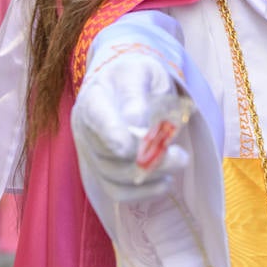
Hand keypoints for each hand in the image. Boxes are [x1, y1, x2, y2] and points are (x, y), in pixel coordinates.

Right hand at [72, 48, 188, 199]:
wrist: (124, 84)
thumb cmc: (137, 76)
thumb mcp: (142, 73)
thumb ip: (137, 95)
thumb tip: (136, 123)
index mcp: (94, 98)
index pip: (97, 120)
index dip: (113, 135)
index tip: (131, 146)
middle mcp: (85, 129)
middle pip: (110, 154)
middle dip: (148, 159)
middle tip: (181, 156)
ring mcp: (90, 153)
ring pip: (114, 177)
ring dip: (150, 176)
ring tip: (177, 163)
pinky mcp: (100, 171)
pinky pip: (116, 191)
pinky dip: (142, 193)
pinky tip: (164, 182)